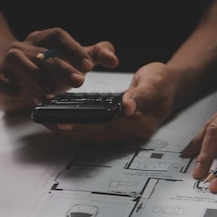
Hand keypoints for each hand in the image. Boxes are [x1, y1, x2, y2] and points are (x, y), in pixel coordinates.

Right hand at [0, 28, 118, 112]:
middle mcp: (25, 47)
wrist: (10, 72)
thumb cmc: (48, 66)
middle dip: (61, 66)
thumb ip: (95, 55)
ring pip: (17, 60)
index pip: (57, 35)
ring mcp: (8, 62)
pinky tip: (22, 94)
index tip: (88, 65)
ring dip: (34, 75)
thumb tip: (113, 59)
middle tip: (79, 81)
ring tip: (50, 90)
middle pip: (42, 52)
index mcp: (44, 39)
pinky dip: (7, 85)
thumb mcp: (74, 59)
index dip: (73, 48)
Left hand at [46, 61, 177, 142]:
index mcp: (141, 124)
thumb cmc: (163, 81)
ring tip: (47, 120)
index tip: (63, 122)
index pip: (107, 127)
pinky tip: (62, 118)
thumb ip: (140, 95)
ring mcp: (125, 132)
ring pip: (92, 135)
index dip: (84, 125)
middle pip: (95, 136)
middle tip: (46, 121)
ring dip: (69, 129)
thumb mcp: (154, 83)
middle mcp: (132, 133)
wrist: (170, 84)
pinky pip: (94, 129)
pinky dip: (77, 124)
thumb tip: (127, 107)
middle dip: (69, 129)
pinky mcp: (118, 128)